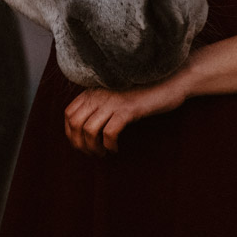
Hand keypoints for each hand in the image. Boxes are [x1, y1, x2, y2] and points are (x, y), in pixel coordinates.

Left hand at [64, 80, 184, 155]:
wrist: (169, 83)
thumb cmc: (143, 93)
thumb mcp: (116, 96)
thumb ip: (100, 105)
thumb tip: (86, 128)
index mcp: (94, 91)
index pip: (68, 113)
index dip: (70, 133)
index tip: (81, 144)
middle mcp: (99, 95)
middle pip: (75, 123)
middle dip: (80, 144)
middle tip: (92, 153)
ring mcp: (113, 101)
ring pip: (89, 130)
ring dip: (93, 147)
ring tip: (103, 153)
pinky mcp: (128, 109)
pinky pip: (109, 132)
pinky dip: (109, 145)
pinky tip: (115, 148)